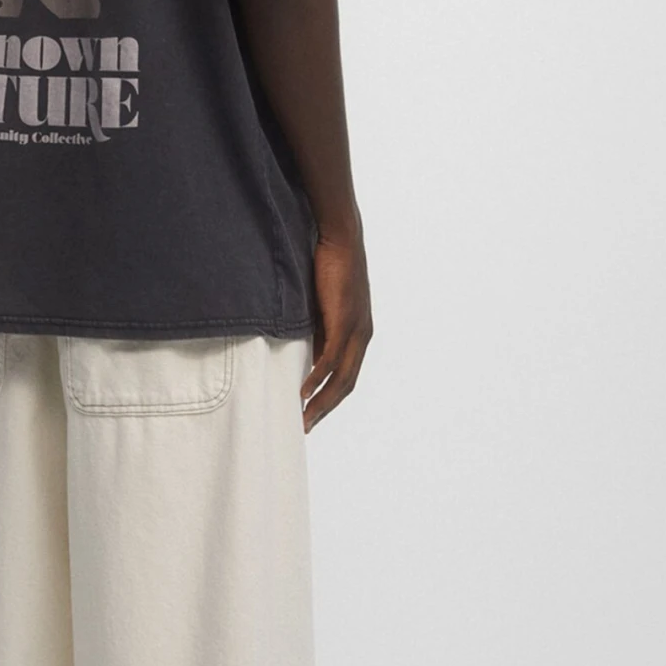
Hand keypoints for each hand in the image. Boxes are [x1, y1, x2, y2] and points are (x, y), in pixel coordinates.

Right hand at [301, 220, 371, 432]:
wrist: (339, 239)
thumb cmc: (328, 266)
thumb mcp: (321, 306)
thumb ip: (316, 329)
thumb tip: (302, 349)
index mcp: (358, 334)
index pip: (347, 376)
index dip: (331, 398)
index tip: (312, 413)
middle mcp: (362, 336)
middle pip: (347, 384)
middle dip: (326, 408)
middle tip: (306, 426)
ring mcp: (356, 330)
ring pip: (341, 377)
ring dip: (322, 400)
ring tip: (305, 417)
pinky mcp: (344, 321)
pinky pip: (332, 358)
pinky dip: (318, 378)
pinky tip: (304, 391)